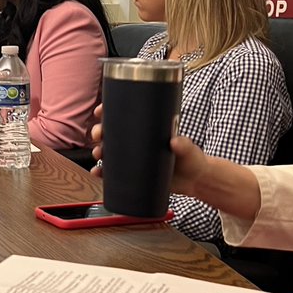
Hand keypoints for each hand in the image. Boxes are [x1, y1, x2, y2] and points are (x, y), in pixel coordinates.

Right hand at [89, 104, 209, 197]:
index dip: (108, 111)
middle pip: (111, 132)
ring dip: (98, 150)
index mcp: (147, 129)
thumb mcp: (189, 149)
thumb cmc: (192, 159)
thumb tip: (175, 141)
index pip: (124, 115)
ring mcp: (134, 157)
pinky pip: (113, 172)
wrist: (195, 181)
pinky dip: (102, 172)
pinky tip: (97, 173)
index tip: (100, 110)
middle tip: (99, 135)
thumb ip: (184, 144)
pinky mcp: (133, 173)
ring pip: (109, 151)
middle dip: (99, 131)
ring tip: (99, 154)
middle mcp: (137, 142)